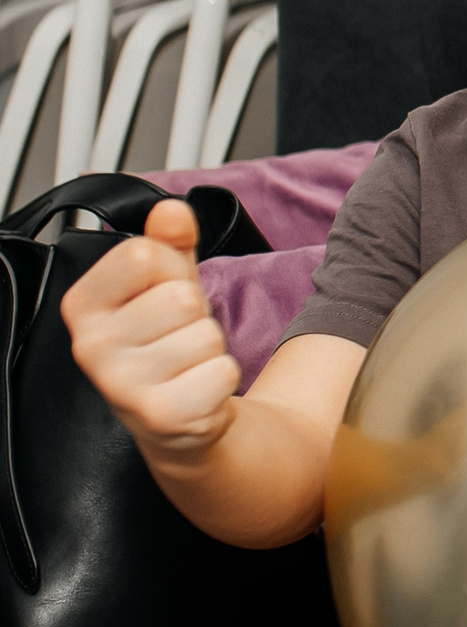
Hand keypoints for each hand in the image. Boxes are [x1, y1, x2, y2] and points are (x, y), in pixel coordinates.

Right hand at [62, 199, 239, 454]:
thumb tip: (171, 211)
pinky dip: (223, 376)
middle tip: (177, 335)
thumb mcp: (166, 283)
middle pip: (181, 296)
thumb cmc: (167, 340)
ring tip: (186, 361)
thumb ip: (169, 242)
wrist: (176, 415)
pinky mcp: (160, 415)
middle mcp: (91, 345)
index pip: (144, 254)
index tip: (160, 293)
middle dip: (195, 314)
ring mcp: (121, 384)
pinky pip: (223, 371)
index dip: (171, 268)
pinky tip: (196, 387)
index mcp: (84, 304)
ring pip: (205, 334)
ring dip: (210, 347)